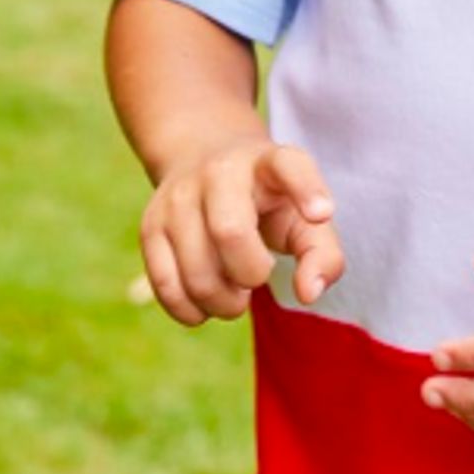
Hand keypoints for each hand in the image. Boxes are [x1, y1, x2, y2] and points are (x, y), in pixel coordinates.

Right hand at [139, 140, 342, 326]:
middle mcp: (220, 171)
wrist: (204, 163)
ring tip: (235, 293)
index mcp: (269, 162)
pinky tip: (207, 303)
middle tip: (258, 276)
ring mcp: (178, 196)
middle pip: (230, 232)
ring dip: (223, 303)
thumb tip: (308, 294)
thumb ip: (322, 256)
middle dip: (250, 274)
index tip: (322, 214)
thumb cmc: (269, 202)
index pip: (290, 166)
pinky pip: (165, 285)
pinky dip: (191, 311)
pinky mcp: (151, 226)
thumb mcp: (304, 218)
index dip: (307, 189)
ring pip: (196, 272)